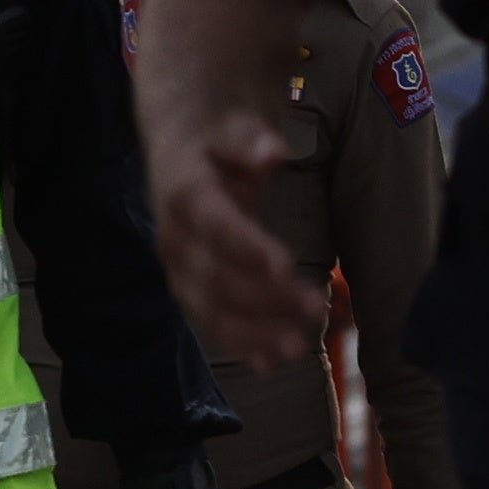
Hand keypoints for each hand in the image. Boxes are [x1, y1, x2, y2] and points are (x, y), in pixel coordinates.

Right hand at [137, 92, 327, 371]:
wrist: (178, 150)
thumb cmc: (215, 139)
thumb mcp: (232, 125)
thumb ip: (249, 139)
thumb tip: (271, 151)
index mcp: (184, 194)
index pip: (213, 225)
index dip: (245, 246)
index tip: (285, 263)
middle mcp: (175, 238)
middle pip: (215, 275)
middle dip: (263, 296)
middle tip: (314, 306)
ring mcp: (180, 268)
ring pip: (211, 308)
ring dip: (253, 331)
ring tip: (296, 348)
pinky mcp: (191, 289)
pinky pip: (212, 322)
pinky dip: (240, 344)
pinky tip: (272, 364)